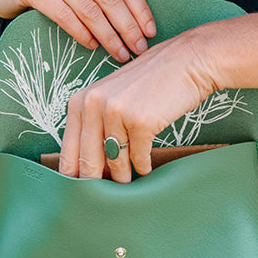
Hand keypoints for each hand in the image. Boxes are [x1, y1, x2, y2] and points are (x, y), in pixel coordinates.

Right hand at [0, 0, 154, 61]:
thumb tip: (139, 23)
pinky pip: (64, 14)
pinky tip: (91, 46)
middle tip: (139, 49)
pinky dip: (82, 33)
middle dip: (128, 26)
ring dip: (108, 35)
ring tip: (119, 53)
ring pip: (88, 8)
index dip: (140, 8)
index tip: (151, 32)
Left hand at [58, 26, 218, 182]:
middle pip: (88, 161)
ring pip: (116, 162)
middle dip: (97, 183)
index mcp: (81, 99)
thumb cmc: (152, 80)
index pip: (68, 150)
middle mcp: (94, 104)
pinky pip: (139, 158)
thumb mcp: (113, 96)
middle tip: (104, 197)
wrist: (188, 61)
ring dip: (123, 176)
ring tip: (129, 180)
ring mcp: (118, 112)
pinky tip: (146, 165)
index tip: (80, 193)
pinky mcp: (141, 121)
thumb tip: (89, 168)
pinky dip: (143, 166)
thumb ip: (96, 125)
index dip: (74, 176)